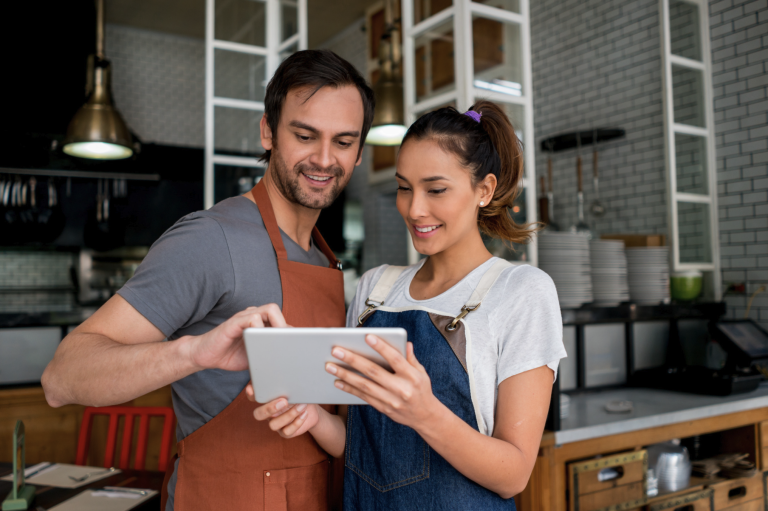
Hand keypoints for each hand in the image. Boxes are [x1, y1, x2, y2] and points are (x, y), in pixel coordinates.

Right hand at [186, 304, 286, 371]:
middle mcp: (253, 316)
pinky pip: (251, 319)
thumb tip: (289, 360)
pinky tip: (260, 343)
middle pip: (276, 311)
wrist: (205, 356)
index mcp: (260, 323)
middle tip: (288, 344)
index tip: (295, 346)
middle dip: (286, 326)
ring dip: (277, 325)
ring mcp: (243, 318)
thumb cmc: (231, 355)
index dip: (289, 332)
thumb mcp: (256, 355)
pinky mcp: (233, 323)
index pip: (280, 321)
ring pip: (268, 310)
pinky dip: (260, 328)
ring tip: (278, 342)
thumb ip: (270, 352)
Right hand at [247, 385, 320, 437]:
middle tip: (284, 401)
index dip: (251, 394)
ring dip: (289, 415)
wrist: (311, 411)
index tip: (252, 390)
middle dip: (269, 409)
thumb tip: (288, 376)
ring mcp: (276, 423)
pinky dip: (296, 423)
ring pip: (273, 425)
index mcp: (268, 400)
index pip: (254, 397)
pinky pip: (286, 432)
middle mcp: (269, 413)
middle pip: (258, 414)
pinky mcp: (285, 432)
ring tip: (302, 406)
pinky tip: (304, 413)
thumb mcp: (295, 388)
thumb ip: (287, 384)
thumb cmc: (300, 396)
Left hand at [326, 336, 440, 429]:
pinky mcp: (383, 408)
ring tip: (330, 366)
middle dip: (353, 360)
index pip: (395, 359)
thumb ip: (411, 358)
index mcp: (411, 376)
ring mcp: (391, 400)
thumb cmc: (422, 389)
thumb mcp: (421, 372)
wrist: (425, 416)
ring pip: (365, 385)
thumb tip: (404, 343)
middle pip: (374, 372)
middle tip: (336, 350)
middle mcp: (401, 388)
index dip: (382, 347)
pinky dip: (349, 389)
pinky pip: (363, 397)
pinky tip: (337, 381)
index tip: (367, 337)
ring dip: (345, 375)